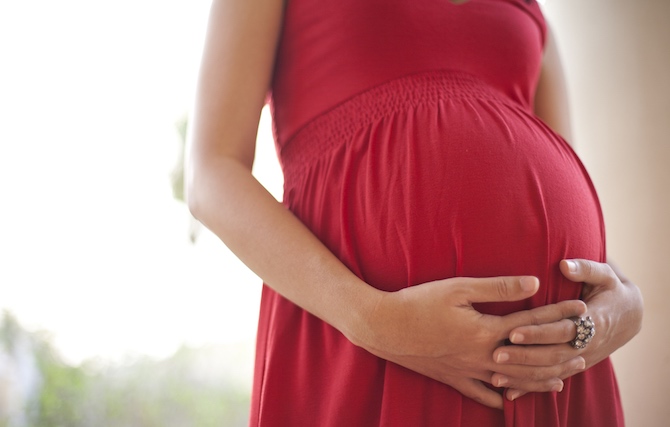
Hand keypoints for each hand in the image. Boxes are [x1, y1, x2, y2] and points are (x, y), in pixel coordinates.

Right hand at [357, 275, 586, 408]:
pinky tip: (510, 400)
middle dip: (560, 354)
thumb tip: (533, 283)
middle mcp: (482, 356)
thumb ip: (497, 287)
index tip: (580, 309)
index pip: (532, 322)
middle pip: (530, 359)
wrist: (384, 327)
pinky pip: (481, 395)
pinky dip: (500, 398)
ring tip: (563, 379)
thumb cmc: (418, 302)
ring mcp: (467, 371)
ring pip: (513, 381)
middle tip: (584, 350)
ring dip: (540, 379)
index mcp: (486, 331)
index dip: (558, 315)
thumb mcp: (457, 288)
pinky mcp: (452, 378)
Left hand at [491, 259, 642, 400]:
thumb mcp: (605, 275)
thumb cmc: (611, 290)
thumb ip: (585, 268)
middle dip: (524, 356)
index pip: (561, 329)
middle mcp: (587, 345)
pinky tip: (510, 394)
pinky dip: (532, 387)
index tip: (513, 331)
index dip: (538, 332)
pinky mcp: (574, 366)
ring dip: (524, 377)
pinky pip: (552, 380)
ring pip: (551, 373)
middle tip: (496, 355)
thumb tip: (564, 265)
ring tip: (496, 376)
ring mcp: (581, 359)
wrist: (629, 316)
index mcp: (593, 321)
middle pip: (553, 355)